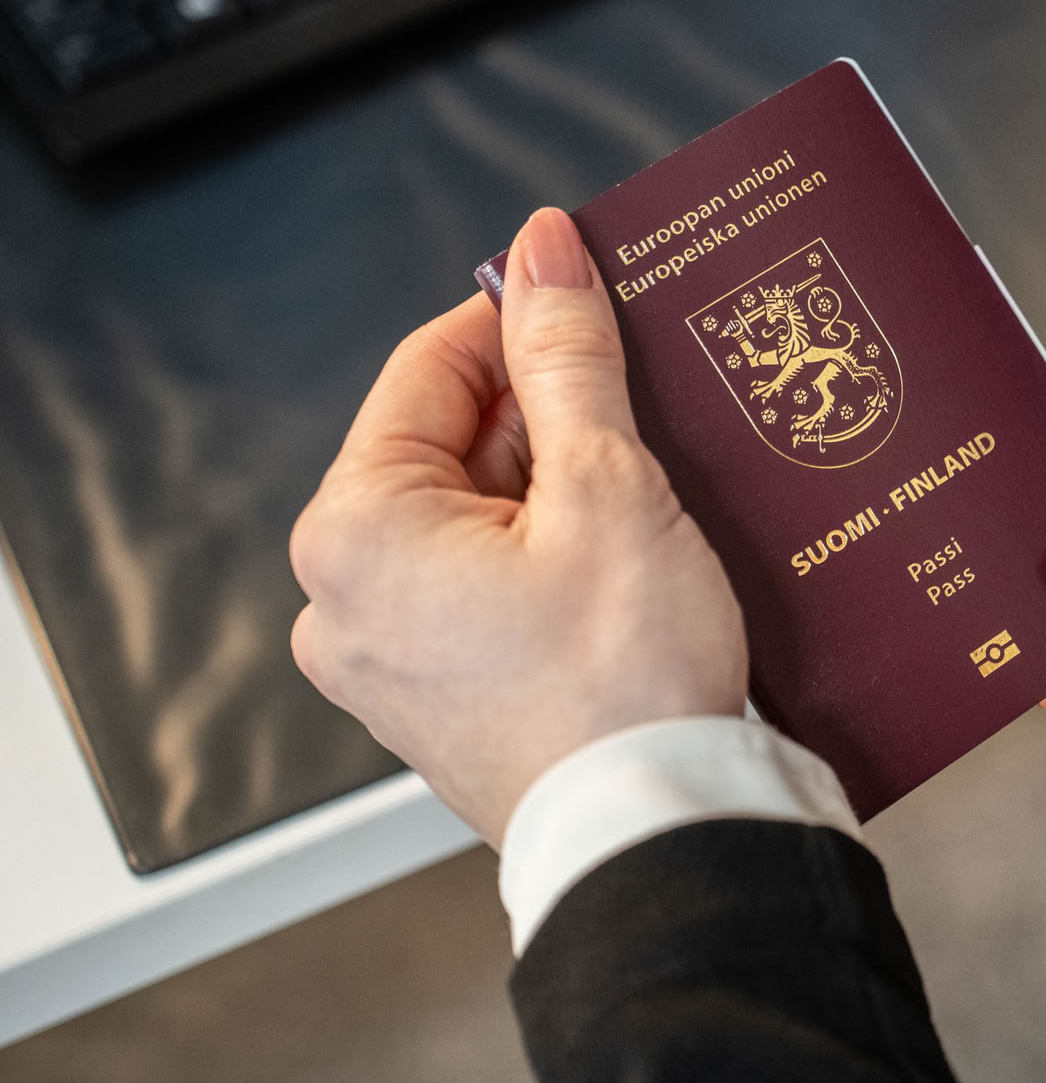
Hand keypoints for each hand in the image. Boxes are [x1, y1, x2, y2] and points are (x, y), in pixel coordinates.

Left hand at [290, 209, 746, 845]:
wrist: (654, 837)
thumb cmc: (622, 684)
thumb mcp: (605, 486)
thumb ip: (566, 357)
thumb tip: (542, 252)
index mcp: (355, 531)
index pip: (430, 367)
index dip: (519, 317)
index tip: (586, 287)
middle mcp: (346, 598)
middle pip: (452, 444)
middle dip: (550, 411)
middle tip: (643, 400)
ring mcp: (389, 659)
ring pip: (477, 517)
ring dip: (560, 484)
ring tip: (651, 485)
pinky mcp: (443, 699)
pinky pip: (488, 585)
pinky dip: (553, 552)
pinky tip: (629, 552)